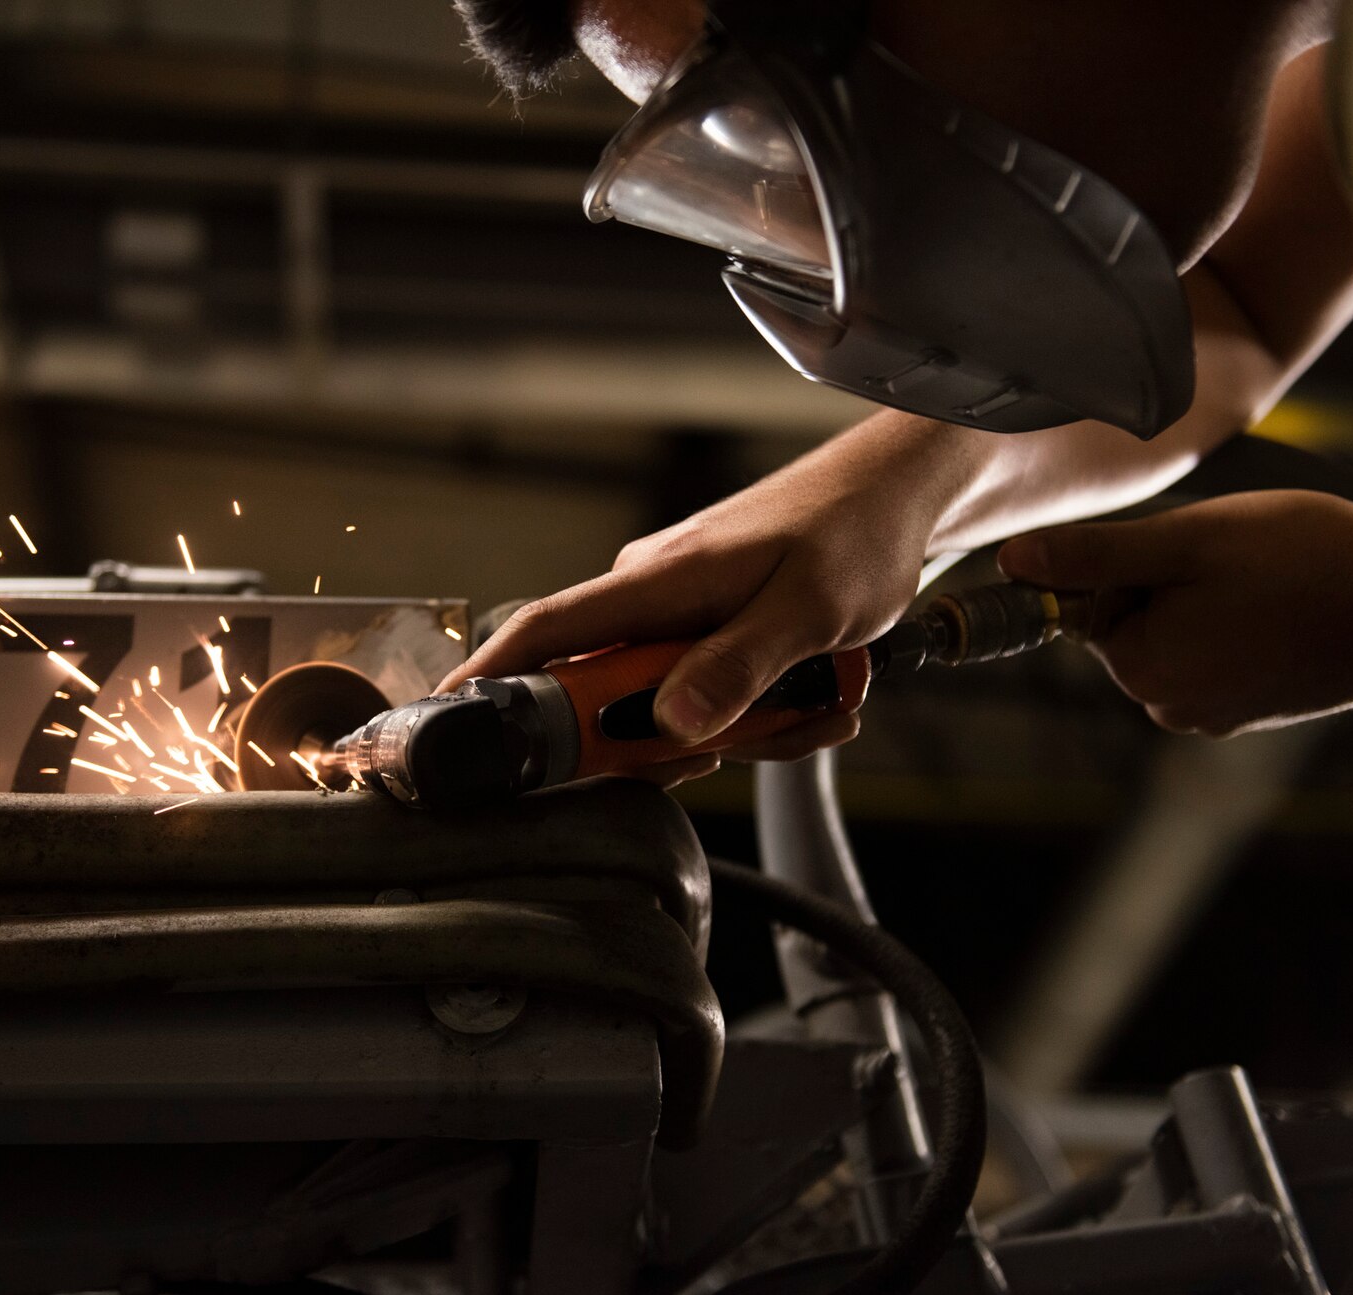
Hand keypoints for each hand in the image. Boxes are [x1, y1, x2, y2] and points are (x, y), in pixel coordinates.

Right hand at [443, 419, 959, 773]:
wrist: (902, 495)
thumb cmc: (856, 532)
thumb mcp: (811, 611)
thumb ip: (740, 668)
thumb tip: (671, 724)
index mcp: (655, 582)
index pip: (545, 632)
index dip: (488, 680)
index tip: (450, 728)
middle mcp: (649, 597)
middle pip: (606, 696)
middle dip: (672, 741)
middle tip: (748, 741)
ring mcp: (676, 613)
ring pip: (667, 706)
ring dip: (739, 730)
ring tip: (813, 706)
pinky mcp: (706, 628)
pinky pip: (705, 694)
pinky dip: (756, 713)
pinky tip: (812, 699)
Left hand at [996, 490, 1352, 735]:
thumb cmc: (1304, 559)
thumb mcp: (1186, 540)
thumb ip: (1093, 555)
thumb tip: (1011, 562)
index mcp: (1141, 670)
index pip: (1094, 606)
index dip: (1138, 565)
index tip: (1195, 555)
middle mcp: (1168, 708)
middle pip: (1131, 625)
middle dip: (1169, 586)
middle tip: (1236, 566)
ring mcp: (1212, 716)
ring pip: (1175, 637)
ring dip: (1205, 604)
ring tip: (1265, 586)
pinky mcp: (1250, 712)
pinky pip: (1214, 655)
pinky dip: (1236, 627)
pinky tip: (1281, 611)